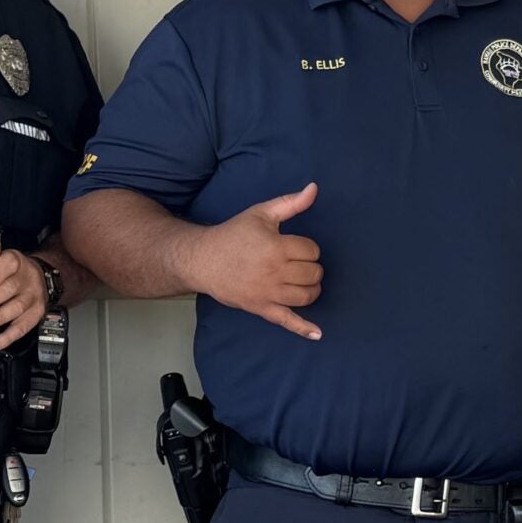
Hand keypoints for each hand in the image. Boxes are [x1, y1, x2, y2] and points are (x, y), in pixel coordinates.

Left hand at [0, 248, 49, 351]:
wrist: (39, 276)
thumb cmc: (10, 271)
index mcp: (16, 261)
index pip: (9, 263)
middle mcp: (28, 278)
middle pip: (10, 289)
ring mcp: (33, 297)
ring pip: (17, 308)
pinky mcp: (36, 314)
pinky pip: (22, 328)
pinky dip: (6, 338)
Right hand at [189, 182, 323, 339]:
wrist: (203, 260)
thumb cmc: (234, 234)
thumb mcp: (261, 213)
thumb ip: (290, 203)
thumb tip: (314, 188)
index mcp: (276, 247)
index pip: (312, 250)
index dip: (306, 247)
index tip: (292, 246)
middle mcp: (275, 272)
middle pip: (313, 274)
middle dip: (311, 267)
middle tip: (296, 263)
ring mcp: (269, 293)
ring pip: (307, 296)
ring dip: (311, 288)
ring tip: (302, 281)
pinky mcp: (262, 308)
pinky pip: (287, 322)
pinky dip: (304, 329)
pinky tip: (318, 334)